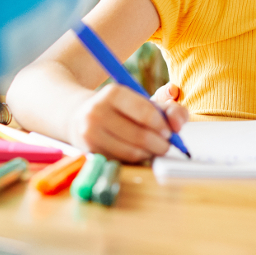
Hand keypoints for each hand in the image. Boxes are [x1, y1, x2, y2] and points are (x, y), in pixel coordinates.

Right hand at [66, 82, 188, 162]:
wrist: (77, 115)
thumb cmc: (119, 108)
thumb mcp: (140, 99)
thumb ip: (167, 106)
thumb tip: (178, 123)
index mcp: (113, 93)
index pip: (146, 113)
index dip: (164, 125)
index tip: (170, 131)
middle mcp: (97, 112)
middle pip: (140, 136)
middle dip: (161, 144)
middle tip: (167, 145)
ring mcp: (90, 134)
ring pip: (132, 152)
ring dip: (150, 153)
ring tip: (154, 149)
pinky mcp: (89, 152)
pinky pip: (121, 161)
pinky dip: (135, 159)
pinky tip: (138, 152)